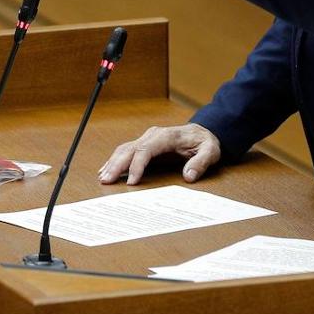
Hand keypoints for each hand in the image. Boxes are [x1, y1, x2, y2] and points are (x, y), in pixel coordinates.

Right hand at [98, 123, 220, 184]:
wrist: (203, 132)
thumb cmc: (205, 142)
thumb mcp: (210, 151)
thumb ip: (201, 162)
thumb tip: (189, 175)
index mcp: (167, 136)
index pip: (146, 149)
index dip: (137, 165)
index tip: (131, 181)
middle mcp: (153, 135)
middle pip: (130, 148)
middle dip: (117, 164)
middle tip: (106, 180)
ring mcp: (147, 138)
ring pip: (125, 149)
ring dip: (112, 162)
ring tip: (103, 177)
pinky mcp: (145, 144)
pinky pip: (127, 150)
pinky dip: (115, 160)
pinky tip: (107, 169)